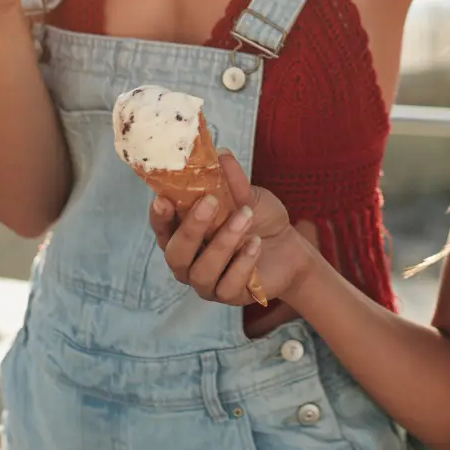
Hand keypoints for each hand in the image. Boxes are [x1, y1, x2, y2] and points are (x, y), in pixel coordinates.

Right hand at [149, 152, 312, 306]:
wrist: (290, 246)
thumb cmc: (259, 219)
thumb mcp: (248, 196)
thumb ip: (232, 181)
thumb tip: (221, 153)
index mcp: (185, 234)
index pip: (163, 229)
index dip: (159, 216)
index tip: (163, 198)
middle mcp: (189, 262)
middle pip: (176, 254)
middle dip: (191, 227)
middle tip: (210, 202)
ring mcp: (207, 282)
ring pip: (202, 271)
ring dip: (224, 242)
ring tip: (246, 217)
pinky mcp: (229, 296)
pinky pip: (228, 285)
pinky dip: (242, 263)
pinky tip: (256, 244)